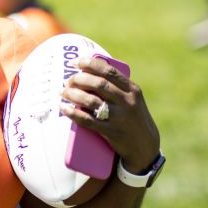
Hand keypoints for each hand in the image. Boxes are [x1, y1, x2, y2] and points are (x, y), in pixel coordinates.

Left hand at [60, 57, 161, 175]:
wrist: (144, 145)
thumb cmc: (132, 117)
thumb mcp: (132, 99)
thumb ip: (117, 86)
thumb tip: (89, 71)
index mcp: (132, 89)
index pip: (109, 71)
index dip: (89, 64)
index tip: (75, 62)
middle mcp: (127, 101)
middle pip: (98, 84)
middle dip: (79, 79)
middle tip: (68, 81)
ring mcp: (119, 117)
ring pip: (91, 101)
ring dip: (73, 94)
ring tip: (63, 92)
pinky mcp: (111, 131)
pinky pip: (88, 121)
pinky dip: (73, 113)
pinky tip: (64, 108)